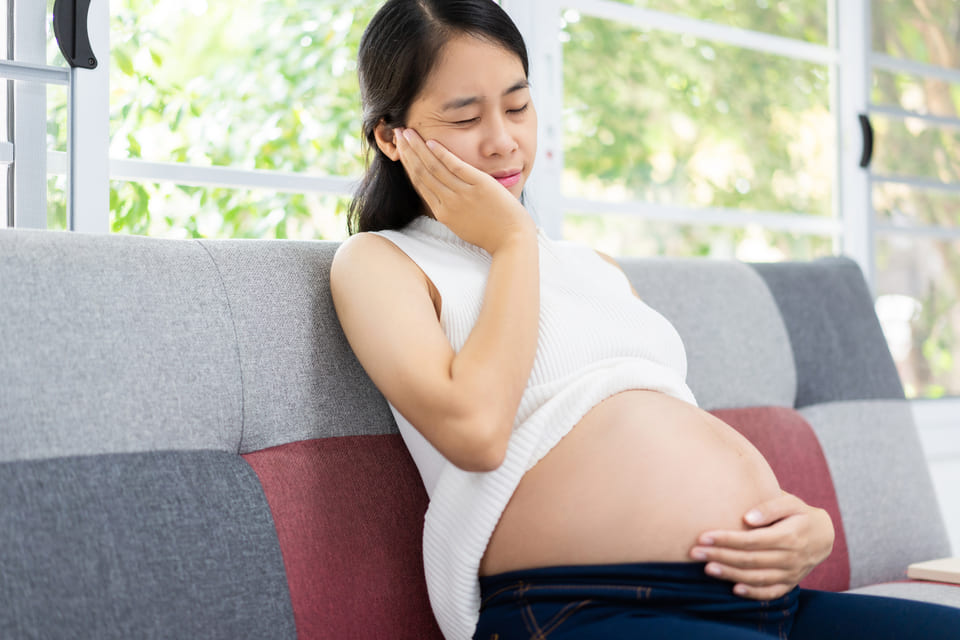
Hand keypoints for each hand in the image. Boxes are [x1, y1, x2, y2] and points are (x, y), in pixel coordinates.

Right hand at [394, 127, 533, 253]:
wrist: (512, 240)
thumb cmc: (491, 234)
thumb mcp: (463, 225)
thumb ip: (451, 209)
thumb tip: (442, 195)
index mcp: (443, 213)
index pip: (419, 184)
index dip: (408, 164)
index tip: (400, 149)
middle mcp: (448, 203)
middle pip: (422, 173)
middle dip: (408, 151)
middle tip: (398, 133)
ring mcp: (463, 194)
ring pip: (434, 168)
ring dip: (418, 148)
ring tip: (408, 132)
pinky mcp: (480, 186)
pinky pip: (456, 167)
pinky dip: (442, 153)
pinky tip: (431, 141)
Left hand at [689, 491, 834, 599]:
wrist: (824, 536)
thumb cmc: (800, 514)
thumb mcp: (790, 502)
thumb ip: (769, 507)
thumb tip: (746, 518)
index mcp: (790, 535)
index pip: (752, 540)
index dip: (727, 539)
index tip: (704, 536)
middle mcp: (791, 557)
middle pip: (750, 560)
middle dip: (720, 556)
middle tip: (695, 553)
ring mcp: (791, 573)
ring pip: (757, 577)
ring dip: (730, 574)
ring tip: (707, 568)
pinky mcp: (790, 583)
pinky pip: (771, 592)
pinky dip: (753, 592)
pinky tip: (734, 589)